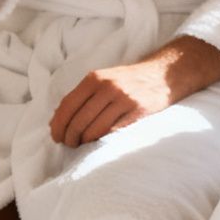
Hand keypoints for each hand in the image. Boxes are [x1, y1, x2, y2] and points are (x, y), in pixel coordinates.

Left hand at [49, 56, 178, 146]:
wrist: (163, 75)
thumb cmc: (128, 81)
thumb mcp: (103, 80)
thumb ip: (82, 97)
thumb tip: (56, 121)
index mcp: (94, 78)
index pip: (67, 106)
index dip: (58, 125)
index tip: (56, 137)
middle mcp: (107, 87)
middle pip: (78, 121)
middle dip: (70, 138)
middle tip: (70, 144)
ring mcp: (124, 99)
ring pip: (94, 130)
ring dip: (85, 142)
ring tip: (84, 144)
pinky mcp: (138, 111)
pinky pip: (113, 133)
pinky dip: (103, 141)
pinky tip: (100, 142)